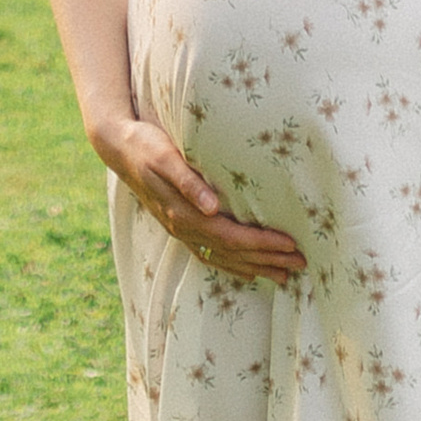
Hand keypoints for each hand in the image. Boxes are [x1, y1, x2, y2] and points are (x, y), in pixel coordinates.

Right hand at [94, 116, 306, 284]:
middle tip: (302, 263)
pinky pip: (210, 255)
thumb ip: (188, 182)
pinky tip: (248, 272)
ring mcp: (180, 231)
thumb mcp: (165, 157)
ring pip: (223, 258)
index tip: (290, 244)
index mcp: (183, 214)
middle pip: (232, 252)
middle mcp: (183, 228)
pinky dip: (232, 266)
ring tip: (285, 275)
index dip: (261, 243)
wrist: (118, 148)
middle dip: (268, 259)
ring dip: (255, 267)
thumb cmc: (145, 145)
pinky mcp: (179, 227)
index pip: (231, 236)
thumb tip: (213, 207)